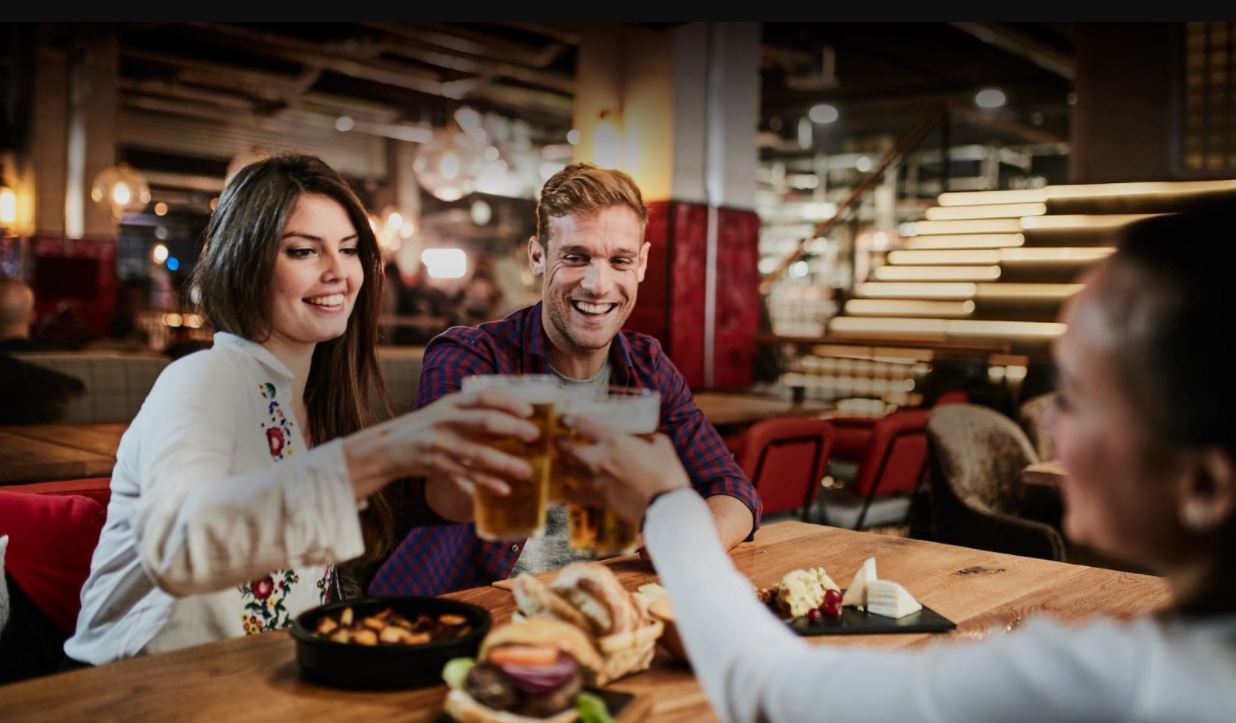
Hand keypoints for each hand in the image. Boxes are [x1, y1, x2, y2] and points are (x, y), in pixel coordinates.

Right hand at [384, 389, 539, 495]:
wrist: (388, 447)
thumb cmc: (427, 428)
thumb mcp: (445, 410)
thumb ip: (472, 409)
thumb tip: (513, 413)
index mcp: (452, 402)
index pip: (485, 396)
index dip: (509, 402)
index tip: (530, 410)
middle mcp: (446, 419)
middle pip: (485, 421)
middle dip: (513, 428)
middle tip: (535, 436)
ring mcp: (440, 443)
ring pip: (478, 453)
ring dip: (505, 462)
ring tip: (527, 470)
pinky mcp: (436, 465)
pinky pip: (466, 474)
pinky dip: (486, 482)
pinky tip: (504, 489)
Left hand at [555, 413, 689, 525]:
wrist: (666, 505)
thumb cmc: (667, 473)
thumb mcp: (662, 445)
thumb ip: (650, 438)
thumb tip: (647, 437)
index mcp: (615, 440)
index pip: (584, 425)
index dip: (570, 419)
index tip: (563, 418)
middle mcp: (599, 458)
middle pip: (569, 448)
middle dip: (559, 442)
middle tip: (554, 440)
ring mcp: (596, 480)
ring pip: (568, 470)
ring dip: (561, 464)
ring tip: (557, 461)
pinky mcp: (599, 499)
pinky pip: (575, 495)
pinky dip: (566, 493)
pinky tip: (561, 491)